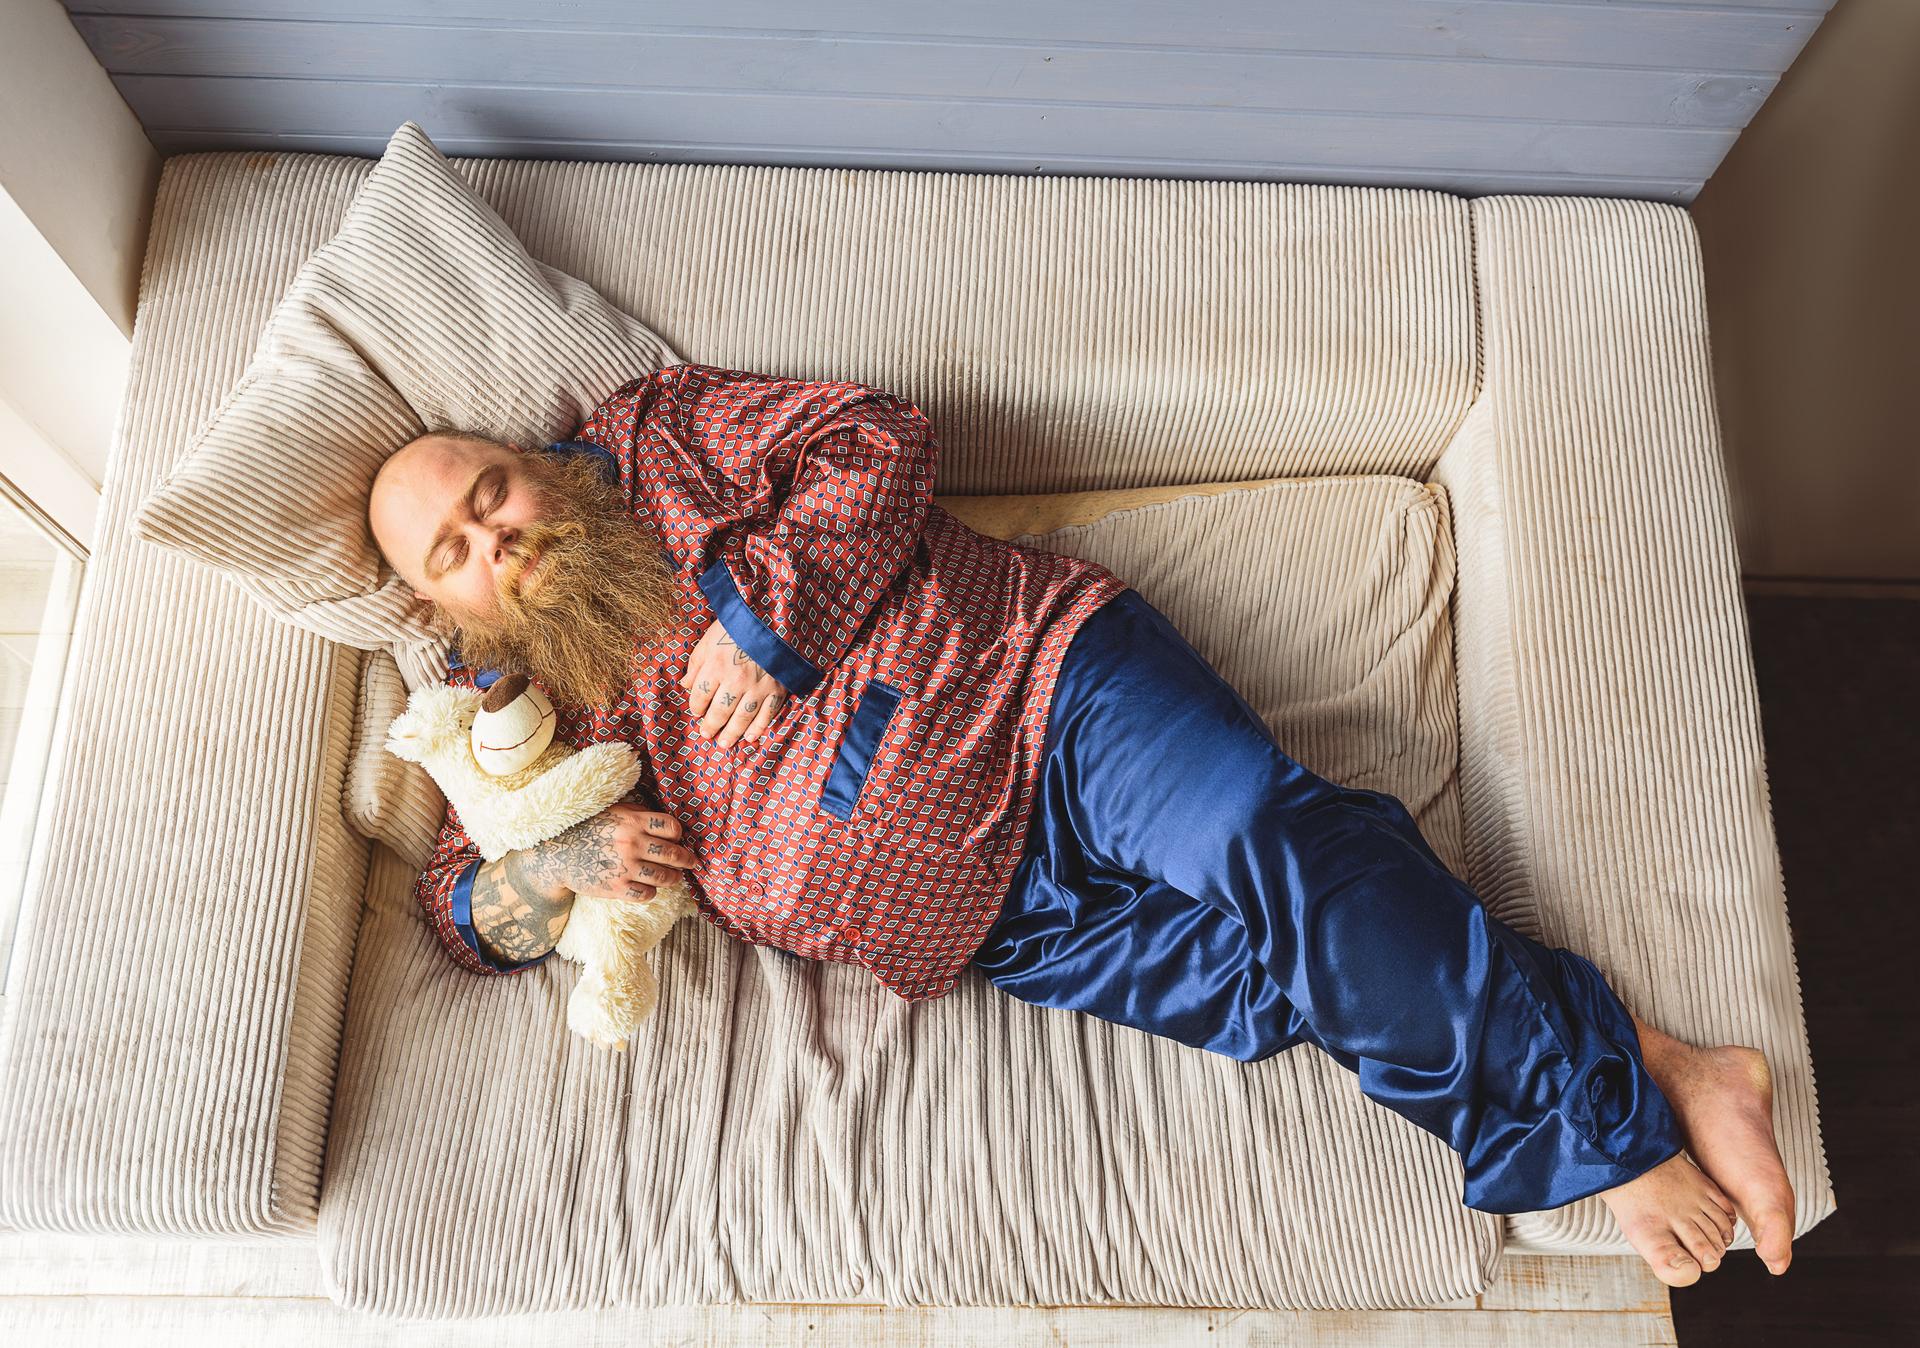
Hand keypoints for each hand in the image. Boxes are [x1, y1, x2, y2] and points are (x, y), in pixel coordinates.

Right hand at [511, 802, 702, 906]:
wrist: (556, 852)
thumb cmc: (587, 828)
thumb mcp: (613, 811)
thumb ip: (638, 814)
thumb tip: (665, 823)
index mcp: (632, 821)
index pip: (671, 827)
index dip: (679, 834)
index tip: (679, 839)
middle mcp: (632, 843)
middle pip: (673, 853)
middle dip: (687, 859)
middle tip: (693, 862)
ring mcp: (624, 867)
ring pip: (665, 877)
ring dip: (674, 878)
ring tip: (675, 877)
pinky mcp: (616, 888)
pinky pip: (646, 894)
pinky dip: (652, 892)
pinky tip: (650, 888)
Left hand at [679, 618, 792, 747]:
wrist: (772, 616)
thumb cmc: (736, 626)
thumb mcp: (709, 639)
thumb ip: (696, 664)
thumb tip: (686, 685)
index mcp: (716, 666)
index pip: (700, 696)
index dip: (696, 707)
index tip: (696, 712)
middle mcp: (735, 680)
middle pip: (720, 712)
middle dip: (711, 726)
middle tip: (706, 734)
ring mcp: (758, 686)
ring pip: (742, 718)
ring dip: (732, 734)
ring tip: (724, 744)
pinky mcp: (777, 688)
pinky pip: (767, 714)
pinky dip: (759, 728)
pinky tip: (750, 737)